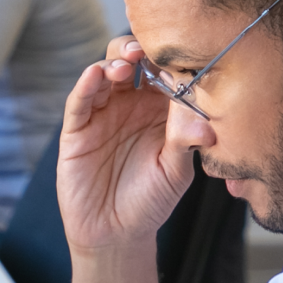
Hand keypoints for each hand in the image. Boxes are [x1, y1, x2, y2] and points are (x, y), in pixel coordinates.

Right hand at [57, 36, 193, 253]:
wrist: (116, 233)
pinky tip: (95, 75)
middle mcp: (130, 104)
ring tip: (125, 65)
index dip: (169, 60)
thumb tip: (205, 126)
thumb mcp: (176, 173)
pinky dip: (86, 84)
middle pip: (130, 61)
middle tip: (147, 50)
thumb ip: (186, 144)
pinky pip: (79, 100)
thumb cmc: (151, 200)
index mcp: (159, 109)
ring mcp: (102, 113)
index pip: (164, 72)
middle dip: (138, 49)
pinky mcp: (77, 128)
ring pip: (103, 72)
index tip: (180, 55)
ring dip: (113, 62)